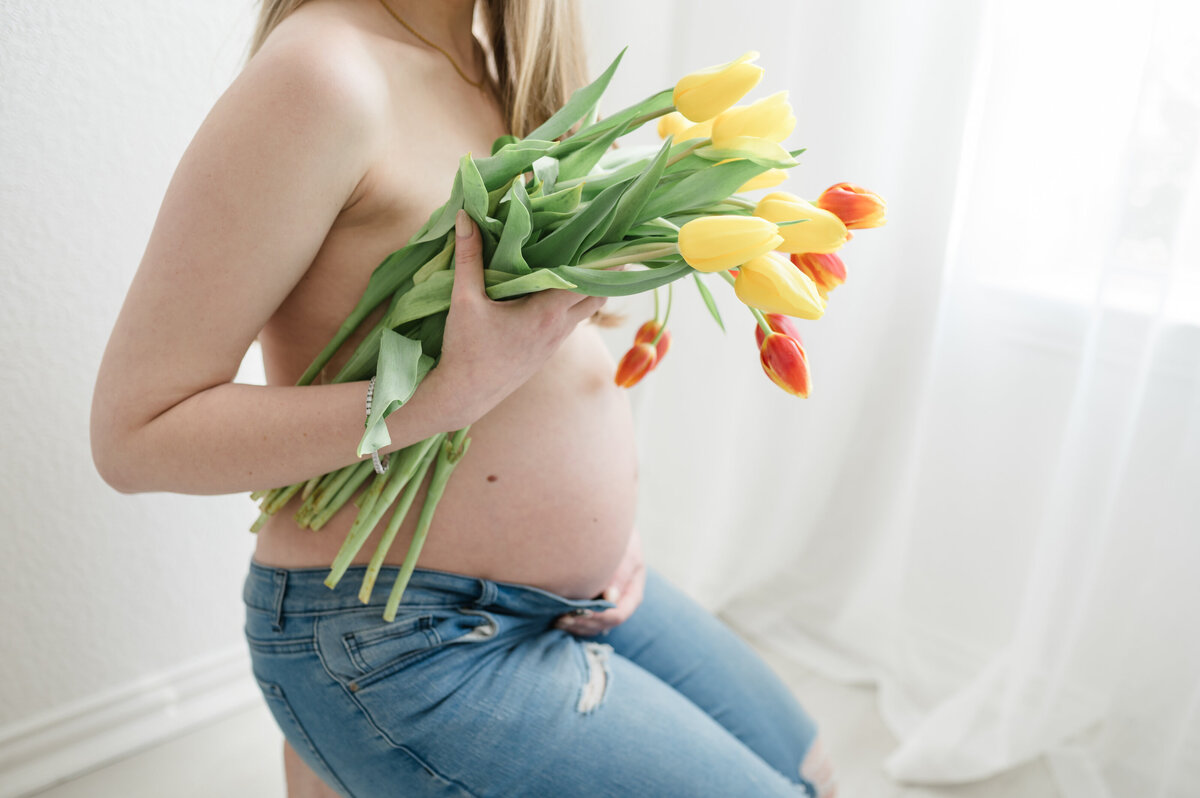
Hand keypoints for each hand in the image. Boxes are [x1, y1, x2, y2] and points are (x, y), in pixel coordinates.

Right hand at [438, 210, 606, 424]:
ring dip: (586, 287)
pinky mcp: (546, 351)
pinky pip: (570, 321)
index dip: (603, 261)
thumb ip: (469, 257)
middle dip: (603, 272)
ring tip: (582, 260)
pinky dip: (571, 302)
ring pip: (585, 310)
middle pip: (598, 296)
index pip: (589, 282)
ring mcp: (555, 342)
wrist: (464, 396)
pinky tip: (556, 288)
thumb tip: (466, 216)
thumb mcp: (464, 301)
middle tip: (601, 244)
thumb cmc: (466, 350)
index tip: (613, 239)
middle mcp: (559, 328)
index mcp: (546, 314)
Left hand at [555, 526, 645, 636]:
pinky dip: (572, 623)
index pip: (618, 614)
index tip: (577, 611)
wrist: (609, 526)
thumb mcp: (625, 552)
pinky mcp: (593, 603)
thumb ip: (619, 573)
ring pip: (593, 627)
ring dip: (575, 626)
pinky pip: (584, 621)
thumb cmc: (619, 536)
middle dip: (583, 624)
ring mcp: (607, 605)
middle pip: (604, 624)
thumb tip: (610, 598)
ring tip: (556, 620)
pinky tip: (556, 617)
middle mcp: (620, 602)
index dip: (598, 617)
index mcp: (632, 592)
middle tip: (560, 618)